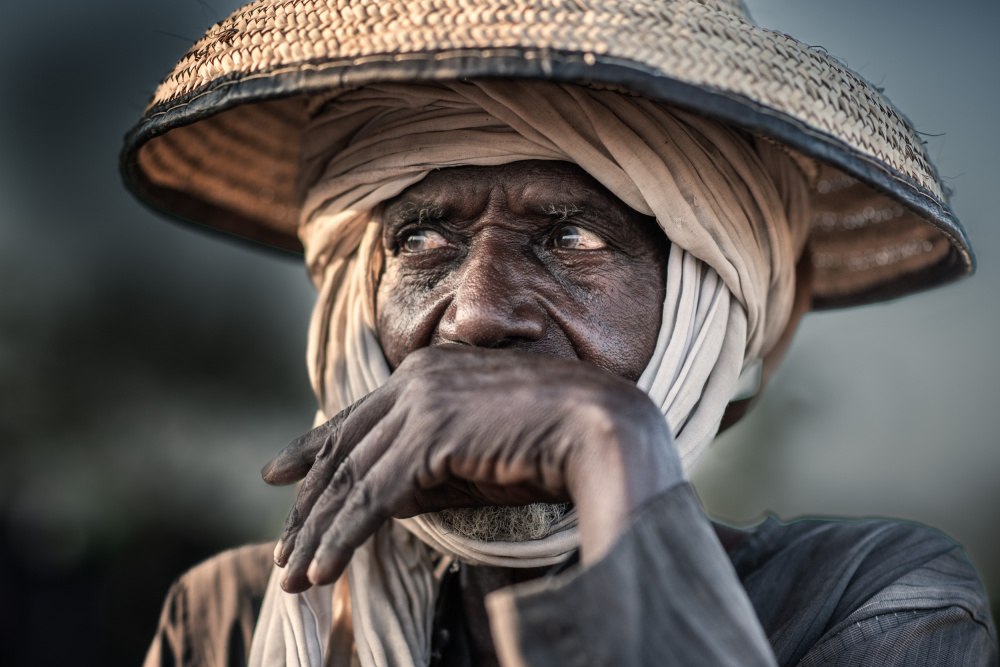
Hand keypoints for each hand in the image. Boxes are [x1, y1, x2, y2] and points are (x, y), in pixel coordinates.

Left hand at [262, 345, 682, 591]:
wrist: (600, 427)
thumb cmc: (550, 441)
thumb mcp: (474, 454)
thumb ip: (425, 468)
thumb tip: (381, 500)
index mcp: (427, 372)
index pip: (355, 419)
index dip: (312, 449)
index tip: (279, 475)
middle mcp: (415, 380)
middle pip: (344, 452)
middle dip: (309, 507)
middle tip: (285, 550)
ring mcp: (420, 405)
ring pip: (350, 479)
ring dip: (318, 533)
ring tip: (297, 576)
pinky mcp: (428, 438)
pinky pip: (370, 498)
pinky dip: (342, 538)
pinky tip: (323, 571)